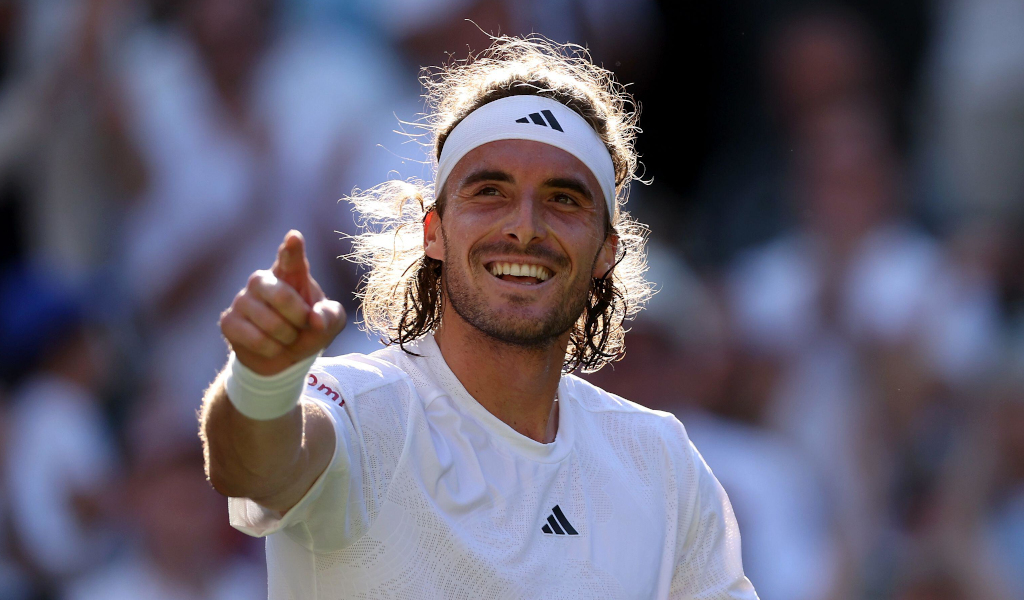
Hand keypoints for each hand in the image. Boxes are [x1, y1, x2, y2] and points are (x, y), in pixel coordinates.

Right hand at [219, 230, 345, 375]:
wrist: (284, 356)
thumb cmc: (309, 329)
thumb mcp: (330, 323)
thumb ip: (329, 316)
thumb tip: (314, 320)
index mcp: (290, 273)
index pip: (290, 258)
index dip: (292, 249)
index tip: (294, 237)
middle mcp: (263, 280)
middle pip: (282, 296)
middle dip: (300, 318)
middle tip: (304, 325)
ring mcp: (242, 299)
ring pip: (271, 323)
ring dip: (288, 338)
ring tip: (287, 336)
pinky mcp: (228, 321)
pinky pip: (256, 340)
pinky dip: (272, 349)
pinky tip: (271, 345)